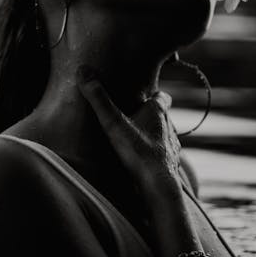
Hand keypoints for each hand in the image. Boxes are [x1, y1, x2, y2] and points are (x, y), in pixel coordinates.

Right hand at [76, 67, 180, 192]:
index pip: (162, 97)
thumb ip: (99, 99)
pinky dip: (155, 157)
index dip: (156, 95)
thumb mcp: (113, 123)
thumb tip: (83, 71)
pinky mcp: (170, 166)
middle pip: (163, 117)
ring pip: (164, 137)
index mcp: (157, 113)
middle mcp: (168, 128)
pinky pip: (163, 157)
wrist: (158, 185)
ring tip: (137, 141)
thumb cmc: (138, 152)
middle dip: (151, 116)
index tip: (146, 95)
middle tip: (135, 117)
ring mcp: (171, 148)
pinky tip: (143, 163)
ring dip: (153, 137)